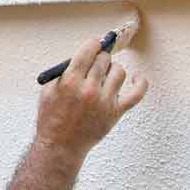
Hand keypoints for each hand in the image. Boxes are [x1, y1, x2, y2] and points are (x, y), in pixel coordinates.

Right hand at [35, 37, 147, 158]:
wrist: (60, 145)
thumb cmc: (52, 118)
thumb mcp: (48, 90)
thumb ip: (65, 72)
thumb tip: (85, 56)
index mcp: (70, 81)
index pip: (89, 51)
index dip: (93, 45)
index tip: (94, 45)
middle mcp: (89, 89)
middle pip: (104, 60)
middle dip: (100, 58)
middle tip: (96, 64)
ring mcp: (105, 101)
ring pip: (119, 72)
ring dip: (113, 70)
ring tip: (105, 77)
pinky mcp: (116, 112)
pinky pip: (137, 93)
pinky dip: (140, 83)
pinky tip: (137, 78)